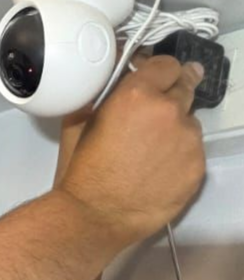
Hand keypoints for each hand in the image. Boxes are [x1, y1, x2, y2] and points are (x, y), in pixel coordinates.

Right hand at [58, 54, 206, 246]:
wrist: (96, 215)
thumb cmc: (85, 172)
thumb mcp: (81, 121)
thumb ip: (102, 94)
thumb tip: (112, 81)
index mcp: (137, 94)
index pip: (167, 64)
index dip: (161, 71)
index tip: (161, 77)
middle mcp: (168, 112)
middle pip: (186, 87)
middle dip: (173, 95)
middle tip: (159, 112)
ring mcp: (188, 140)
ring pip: (190, 122)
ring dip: (177, 129)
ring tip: (152, 152)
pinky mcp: (197, 167)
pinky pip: (194, 151)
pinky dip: (181, 155)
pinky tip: (159, 169)